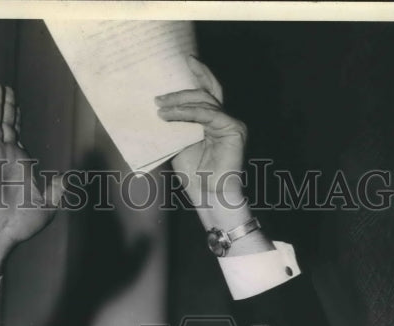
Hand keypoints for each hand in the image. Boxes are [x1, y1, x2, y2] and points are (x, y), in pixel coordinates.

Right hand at [0, 82, 63, 277]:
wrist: (3, 231)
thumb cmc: (23, 222)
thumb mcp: (48, 203)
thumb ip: (56, 188)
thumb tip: (67, 178)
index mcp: (21, 163)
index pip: (16, 134)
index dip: (15, 118)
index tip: (14, 104)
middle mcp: (6, 155)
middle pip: (5, 123)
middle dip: (5, 105)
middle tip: (4, 87)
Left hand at [156, 57, 246, 208]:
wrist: (209, 197)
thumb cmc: (196, 177)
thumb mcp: (181, 146)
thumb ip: (177, 127)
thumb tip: (159, 109)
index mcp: (213, 121)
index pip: (206, 94)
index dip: (199, 75)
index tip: (185, 61)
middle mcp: (224, 119)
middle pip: (205, 93)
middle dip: (181, 91)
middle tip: (159, 96)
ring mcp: (231, 123)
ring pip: (204, 102)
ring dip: (179, 103)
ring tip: (160, 107)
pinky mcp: (233, 129)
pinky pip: (207, 114)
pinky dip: (187, 113)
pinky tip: (171, 115)